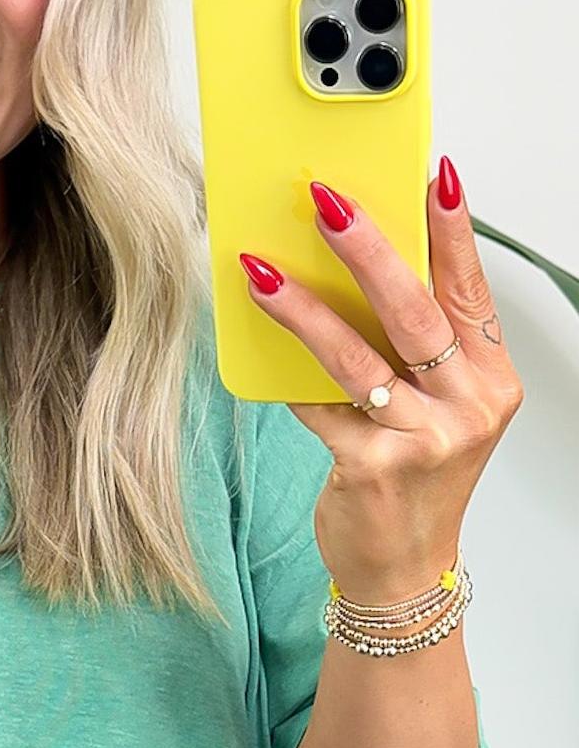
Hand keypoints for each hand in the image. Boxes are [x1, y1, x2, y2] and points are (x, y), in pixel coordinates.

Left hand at [240, 154, 524, 604]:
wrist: (401, 572)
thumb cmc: (415, 485)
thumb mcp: (436, 413)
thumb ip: (413, 354)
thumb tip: (357, 276)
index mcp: (489, 383)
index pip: (469, 292)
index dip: (451, 231)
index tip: (432, 175)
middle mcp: (466, 409)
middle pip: (414, 312)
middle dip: (369, 249)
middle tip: (329, 202)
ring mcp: (421, 442)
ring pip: (356, 358)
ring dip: (305, 309)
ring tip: (264, 270)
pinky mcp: (370, 471)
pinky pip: (317, 409)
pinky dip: (286, 378)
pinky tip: (258, 343)